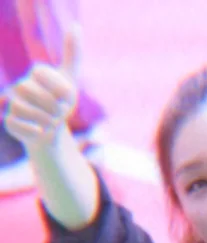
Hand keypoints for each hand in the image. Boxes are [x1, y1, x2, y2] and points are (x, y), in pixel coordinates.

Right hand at [4, 25, 80, 150]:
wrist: (54, 130)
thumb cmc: (61, 102)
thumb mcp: (70, 80)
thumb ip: (72, 55)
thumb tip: (76, 26)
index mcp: (35, 74)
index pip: (42, 73)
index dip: (60, 89)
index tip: (67, 97)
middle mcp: (20, 86)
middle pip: (31, 91)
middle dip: (53, 106)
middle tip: (60, 112)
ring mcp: (12, 103)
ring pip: (23, 108)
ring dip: (45, 120)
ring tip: (51, 122)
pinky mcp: (10, 122)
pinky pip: (16, 124)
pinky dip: (33, 130)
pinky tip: (40, 130)